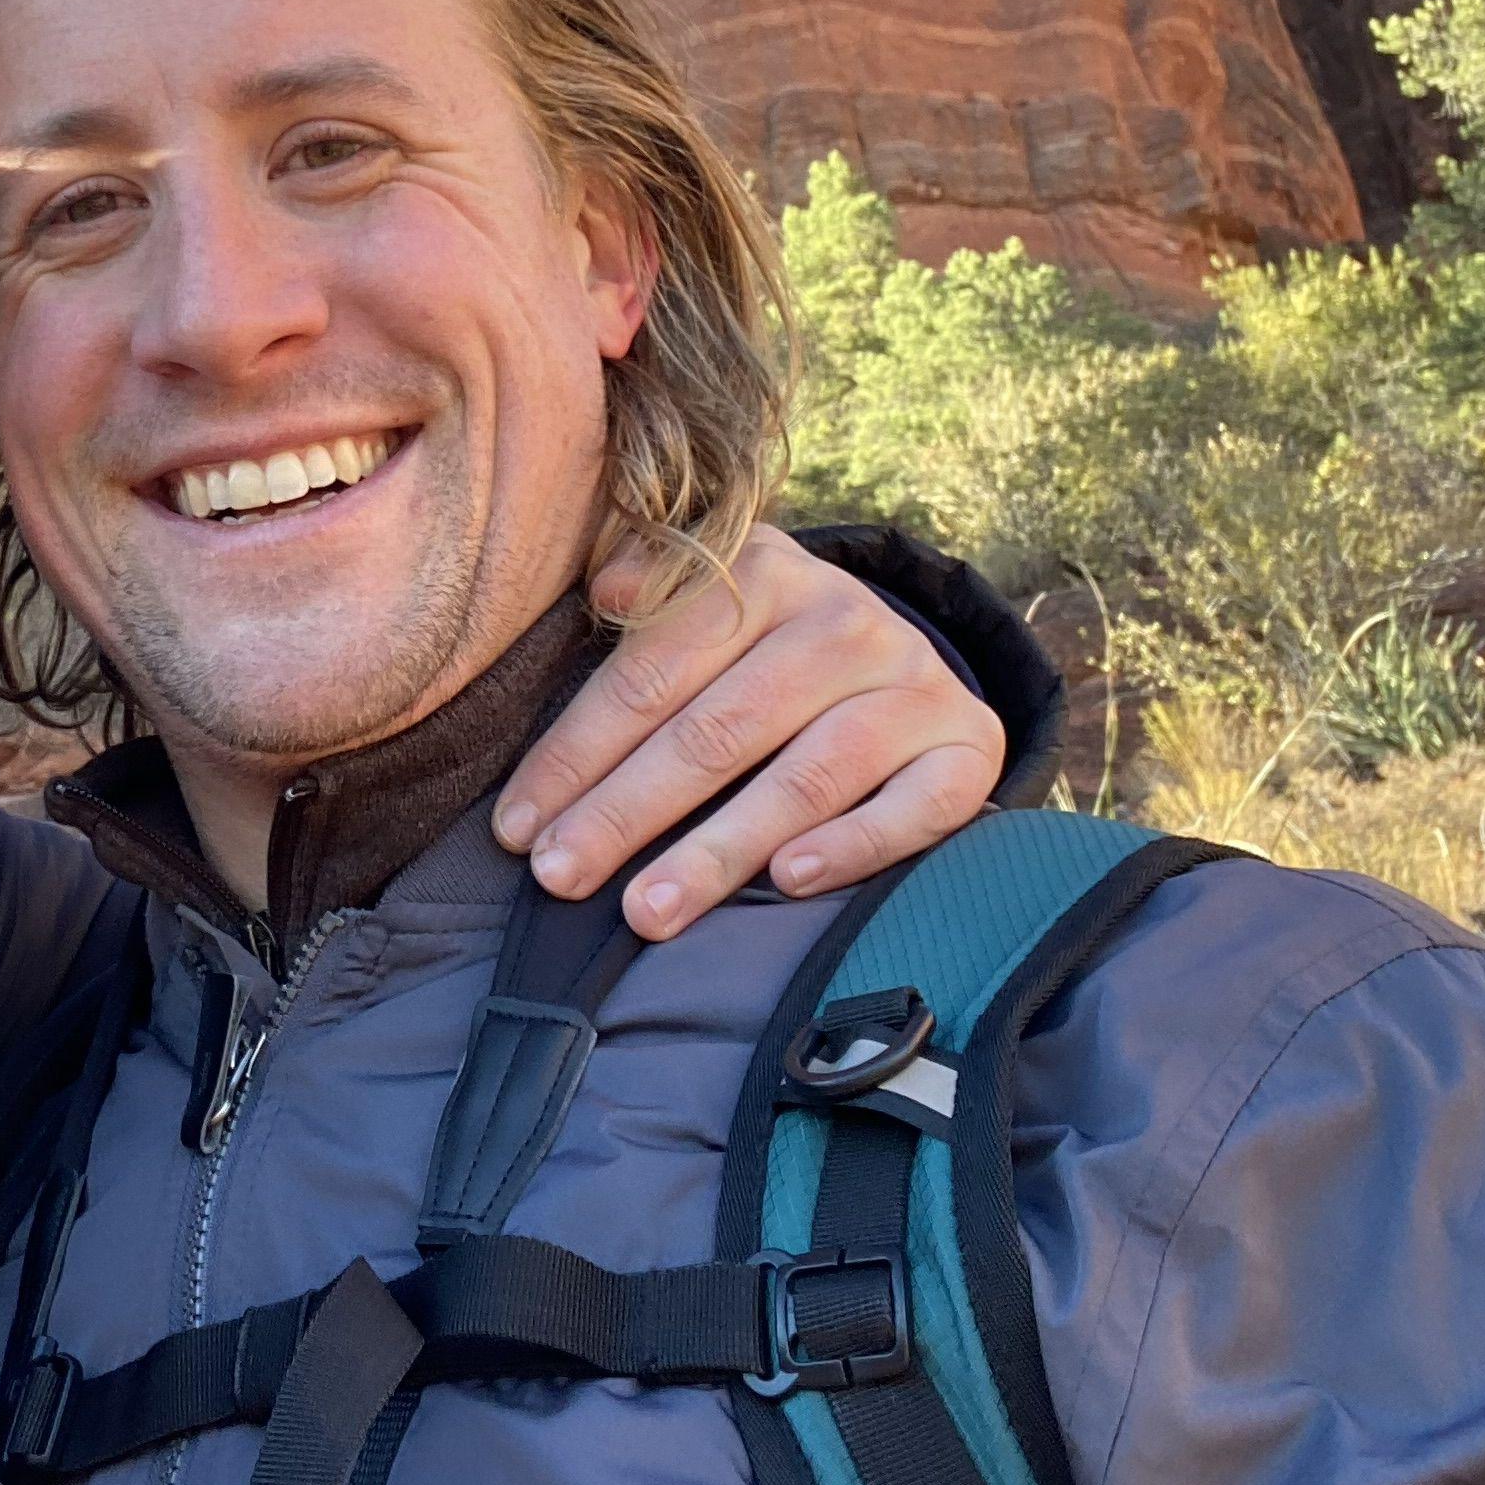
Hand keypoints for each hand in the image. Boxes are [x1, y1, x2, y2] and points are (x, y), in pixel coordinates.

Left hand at [492, 527, 1006, 941]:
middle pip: (717, 730)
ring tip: (645, 911)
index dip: (577, 750)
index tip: (517, 825)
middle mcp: (843, 621)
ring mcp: (911, 686)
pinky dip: (852, 845)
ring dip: (718, 850)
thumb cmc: (764, 651)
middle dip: (625, 811)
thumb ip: (651, 592)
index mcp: (763, 574)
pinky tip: (788, 881)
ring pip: (804, 777)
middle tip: (559, 876)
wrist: (903, 664)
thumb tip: (608, 588)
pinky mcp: (967, 749)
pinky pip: (911, 808)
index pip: (653, 671)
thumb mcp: (707, 602)